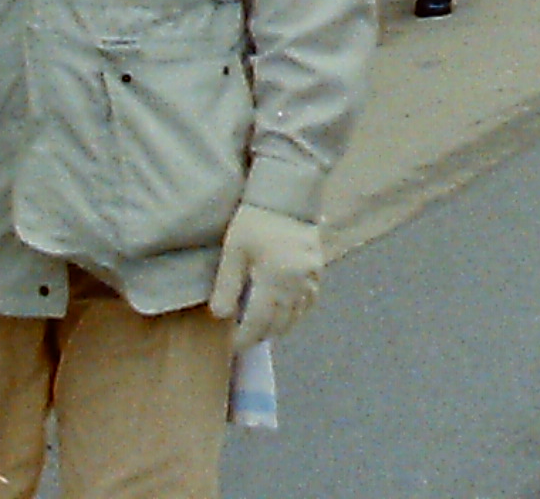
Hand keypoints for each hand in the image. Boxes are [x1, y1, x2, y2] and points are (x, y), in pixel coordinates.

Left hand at [207, 203, 323, 347]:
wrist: (286, 193)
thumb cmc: (255, 219)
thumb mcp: (234, 251)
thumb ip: (227, 286)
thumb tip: (221, 316)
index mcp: (275, 279)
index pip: (259, 321)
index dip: (245, 337)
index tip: (233, 345)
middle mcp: (298, 282)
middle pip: (280, 322)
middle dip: (262, 335)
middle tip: (245, 340)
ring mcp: (312, 276)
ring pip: (297, 314)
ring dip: (280, 326)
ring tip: (262, 329)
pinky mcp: (318, 267)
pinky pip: (310, 300)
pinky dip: (297, 312)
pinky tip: (286, 312)